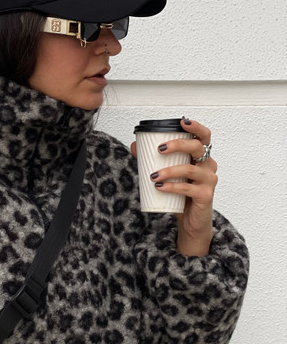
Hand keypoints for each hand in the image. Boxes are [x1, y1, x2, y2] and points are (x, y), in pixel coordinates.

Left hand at [130, 117, 217, 255]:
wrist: (191, 221)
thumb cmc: (181, 195)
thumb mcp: (168, 175)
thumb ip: (153, 160)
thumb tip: (134, 146)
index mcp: (202, 157)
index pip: (204, 136)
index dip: (196, 127)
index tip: (182, 122)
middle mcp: (209, 166)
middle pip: (198, 148)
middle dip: (178, 145)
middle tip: (160, 149)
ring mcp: (209, 181)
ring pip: (190, 170)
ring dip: (169, 171)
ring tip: (153, 175)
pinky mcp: (205, 196)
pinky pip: (187, 189)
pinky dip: (172, 187)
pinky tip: (159, 187)